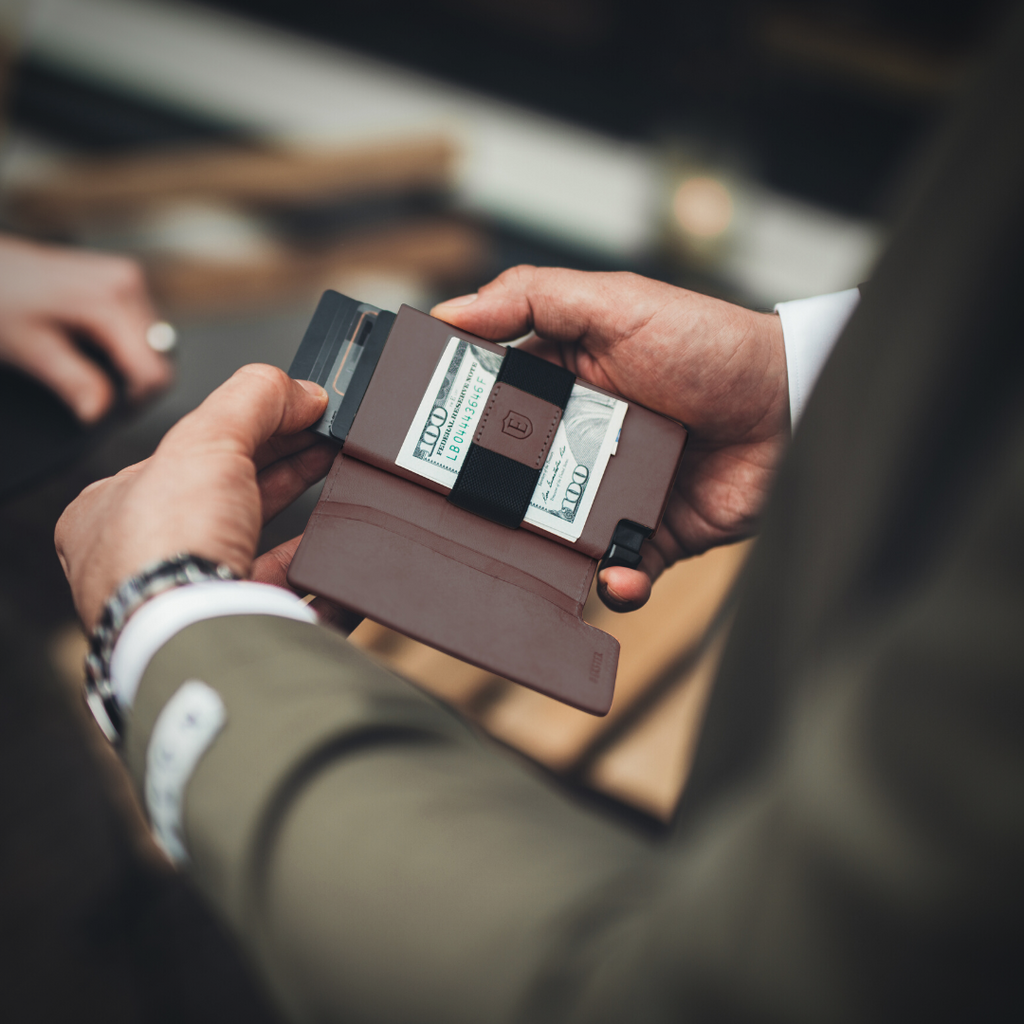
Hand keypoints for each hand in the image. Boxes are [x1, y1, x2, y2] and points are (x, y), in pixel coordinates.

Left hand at [0, 234, 171, 422]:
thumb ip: (73, 382)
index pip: (155, 370)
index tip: (106, 413)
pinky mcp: (124, 281)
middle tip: (96, 397)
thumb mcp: (30, 348)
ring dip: (131, 365)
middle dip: (135, 383)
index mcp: (112, 300)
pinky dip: (126, 347)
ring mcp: (129, 279)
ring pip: (156, 345)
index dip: (136, 400)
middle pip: (161, 358)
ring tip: (91, 371)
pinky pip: (142, 328)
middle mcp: (129, 284)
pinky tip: (94, 348)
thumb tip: (100, 414)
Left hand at [55, 364, 335, 630]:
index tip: (297, 414)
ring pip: (258, 553)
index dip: (249, 428)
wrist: (193, 636)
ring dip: (303, 522)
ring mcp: (192, 604)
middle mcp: (145, 563)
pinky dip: (322, 582)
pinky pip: (290, 604)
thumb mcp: (206, 440)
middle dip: (283, 467)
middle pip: (228, 501)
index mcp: (112, 513)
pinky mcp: (239, 635)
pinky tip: (343, 561)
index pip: (189, 456)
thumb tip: (298, 390)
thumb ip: (252, 399)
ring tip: (341, 487)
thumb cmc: (167, 547)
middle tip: (327, 442)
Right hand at [431, 267, 788, 610]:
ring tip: (532, 559)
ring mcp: (616, 492)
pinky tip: (614, 580)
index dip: (457, 422)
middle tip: (459, 514)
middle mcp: (583, 441)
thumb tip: (451, 313)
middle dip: (489, 499)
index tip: (417, 439)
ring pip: (558, 533)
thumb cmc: (712, 346)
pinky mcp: (653, 536)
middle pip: (517, 478)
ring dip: (542, 552)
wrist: (793, 407)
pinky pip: (620, 571)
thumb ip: (533, 298)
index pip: (496, 405)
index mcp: (567, 384)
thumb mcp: (617, 303)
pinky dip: (614, 586)